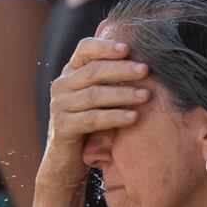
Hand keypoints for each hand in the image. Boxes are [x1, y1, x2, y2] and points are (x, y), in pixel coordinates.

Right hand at [41, 36, 150, 188]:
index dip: (106, 46)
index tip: (129, 48)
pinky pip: (92, 119)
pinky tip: (134, 117)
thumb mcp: (98, 98)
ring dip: (123, 94)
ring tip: (146, 95)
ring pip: (95, 95)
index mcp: (70, 72)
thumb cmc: (90, 125)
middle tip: (146, 70)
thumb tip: (144, 62)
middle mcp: (62, 85)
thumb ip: (110, 79)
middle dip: (122, 70)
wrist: (66, 160)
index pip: (85, 48)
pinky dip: (115, 117)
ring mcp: (59, 105)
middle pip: (93, 71)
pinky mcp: (63, 126)